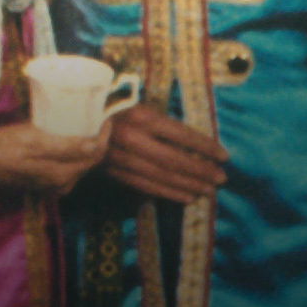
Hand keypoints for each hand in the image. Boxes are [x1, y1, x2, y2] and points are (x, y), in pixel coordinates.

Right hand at [0, 121, 109, 194]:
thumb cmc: (5, 147)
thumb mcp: (35, 140)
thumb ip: (66, 147)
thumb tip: (95, 145)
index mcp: (63, 174)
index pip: (96, 155)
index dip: (105, 135)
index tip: (106, 116)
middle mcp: (61, 184)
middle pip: (90, 161)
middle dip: (97, 141)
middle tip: (97, 119)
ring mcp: (52, 185)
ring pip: (79, 165)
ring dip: (85, 147)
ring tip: (85, 126)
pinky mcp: (43, 182)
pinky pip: (66, 168)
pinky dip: (72, 154)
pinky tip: (67, 141)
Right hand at [103, 104, 228, 203]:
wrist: (82, 124)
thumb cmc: (121, 113)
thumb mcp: (144, 109)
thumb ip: (167, 126)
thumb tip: (199, 147)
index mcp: (142, 117)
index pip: (181, 134)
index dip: (205, 147)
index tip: (224, 156)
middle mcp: (133, 138)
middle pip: (174, 159)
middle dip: (200, 171)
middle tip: (221, 178)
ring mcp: (123, 158)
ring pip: (162, 176)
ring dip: (189, 185)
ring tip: (209, 191)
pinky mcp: (116, 173)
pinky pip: (147, 186)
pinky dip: (169, 193)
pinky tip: (187, 197)